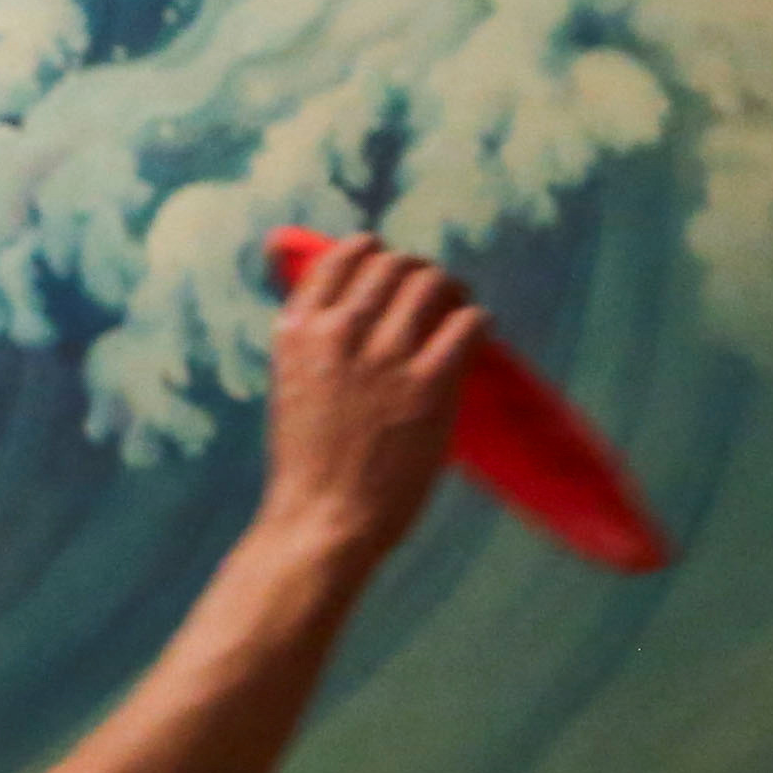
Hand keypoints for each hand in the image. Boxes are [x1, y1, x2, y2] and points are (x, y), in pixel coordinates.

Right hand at [260, 239, 473, 571]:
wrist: (323, 519)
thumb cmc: (309, 462)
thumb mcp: (292, 385)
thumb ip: (315, 343)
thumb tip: (351, 309)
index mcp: (297, 329)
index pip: (341, 257)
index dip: (373, 253)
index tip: (391, 268)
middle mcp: (338, 332)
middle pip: (393, 264)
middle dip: (418, 272)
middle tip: (435, 293)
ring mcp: (385, 356)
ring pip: (432, 284)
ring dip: (452, 290)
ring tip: (461, 307)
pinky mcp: (429, 385)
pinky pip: (468, 324)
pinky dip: (478, 321)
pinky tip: (480, 333)